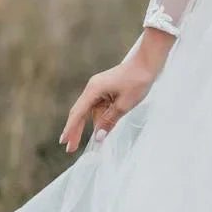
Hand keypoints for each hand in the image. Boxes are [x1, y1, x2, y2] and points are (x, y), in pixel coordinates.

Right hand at [58, 30, 173, 153]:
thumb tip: (98, 137)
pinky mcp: (105, 89)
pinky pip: (99, 107)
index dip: (70, 129)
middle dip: (75, 130)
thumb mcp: (124, 105)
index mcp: (93, 89)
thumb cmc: (137, 81)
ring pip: (90, 111)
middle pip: (80, 112)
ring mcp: (98, 88)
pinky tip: (101, 130)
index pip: (78, 113)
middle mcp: (92, 88)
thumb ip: (109, 121)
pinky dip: (99, 119)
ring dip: (90, 126)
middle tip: (70, 149)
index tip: (64, 142)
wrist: (147, 63)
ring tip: (87, 143)